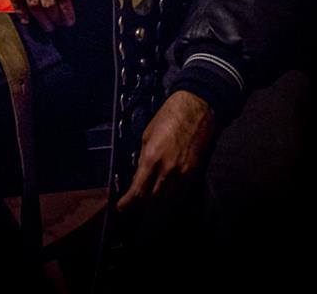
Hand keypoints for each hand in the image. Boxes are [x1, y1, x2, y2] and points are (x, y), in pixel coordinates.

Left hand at [116, 90, 215, 213]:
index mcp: (152, 159)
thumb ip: (143, 157)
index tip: (120, 208)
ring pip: (166, 199)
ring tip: (147, 197)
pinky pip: (179, 192)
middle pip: (152, 200)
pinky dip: (170, 194)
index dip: (127, 203)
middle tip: (133, 201)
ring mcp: (182, 174)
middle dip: (140, 203)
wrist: (196, 109)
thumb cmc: (168, 116)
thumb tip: (140, 174)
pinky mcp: (194, 173)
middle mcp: (167, 171)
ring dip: (155, 200)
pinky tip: (164, 190)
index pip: (138, 191)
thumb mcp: (147, 135)